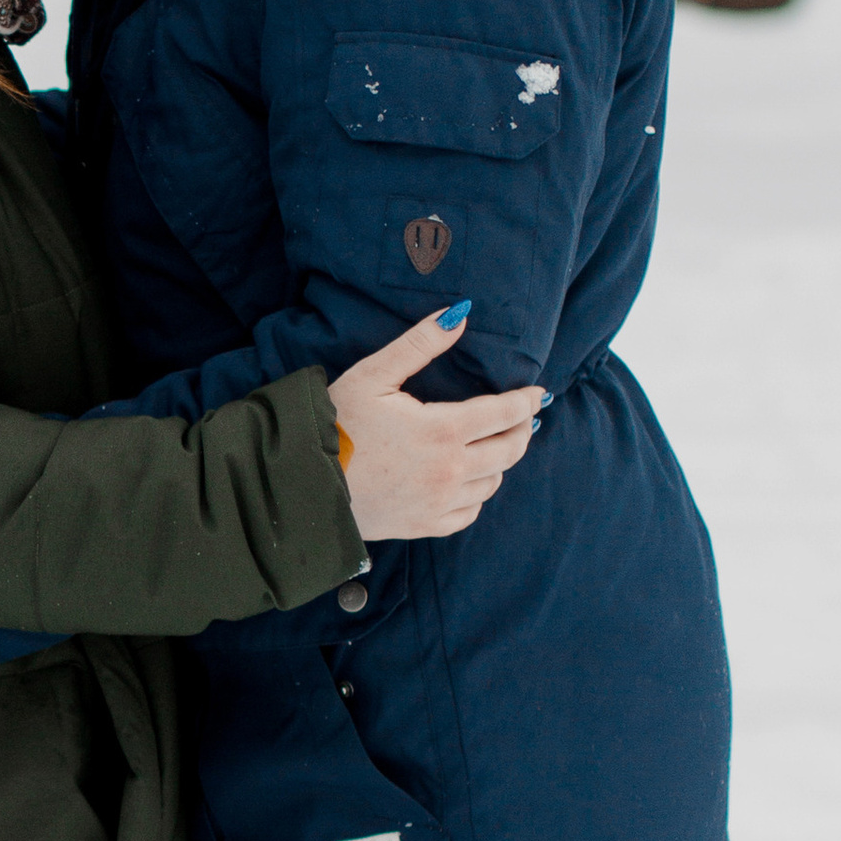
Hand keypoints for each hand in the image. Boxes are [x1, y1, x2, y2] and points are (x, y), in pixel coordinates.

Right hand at [328, 311, 543, 541]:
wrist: (303, 484)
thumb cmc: (335, 424)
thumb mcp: (373, 374)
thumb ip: (420, 344)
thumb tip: (460, 315)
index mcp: (443, 430)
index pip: (504, 413)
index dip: (526, 401)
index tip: (537, 393)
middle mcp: (450, 470)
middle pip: (510, 450)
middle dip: (523, 429)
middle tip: (524, 417)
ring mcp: (439, 502)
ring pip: (493, 483)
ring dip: (501, 461)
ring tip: (495, 445)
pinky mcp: (424, 525)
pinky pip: (469, 513)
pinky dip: (477, 495)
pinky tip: (469, 482)